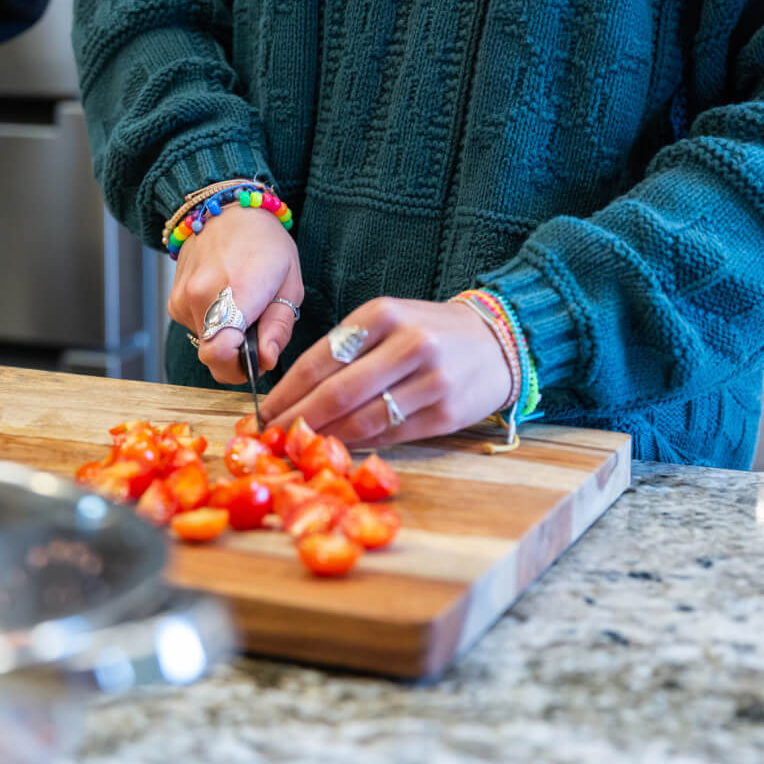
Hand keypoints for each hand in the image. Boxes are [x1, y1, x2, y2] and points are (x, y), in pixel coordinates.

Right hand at [168, 206, 302, 383]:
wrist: (226, 211)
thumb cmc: (265, 244)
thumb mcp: (290, 283)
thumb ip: (279, 328)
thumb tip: (265, 360)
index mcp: (237, 291)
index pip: (220, 354)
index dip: (238, 369)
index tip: (255, 360)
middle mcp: (201, 296)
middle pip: (214, 357)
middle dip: (237, 355)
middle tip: (256, 331)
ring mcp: (182, 300)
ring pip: (205, 344)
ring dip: (226, 337)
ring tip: (241, 306)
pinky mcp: (174, 303)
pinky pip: (196, 330)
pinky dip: (213, 324)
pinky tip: (224, 298)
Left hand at [261, 298, 512, 447]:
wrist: (499, 340)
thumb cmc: (429, 332)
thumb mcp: (388, 322)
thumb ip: (346, 350)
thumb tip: (295, 394)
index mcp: (384, 314)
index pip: (321, 358)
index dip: (286, 392)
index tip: (263, 412)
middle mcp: (410, 344)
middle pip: (337, 392)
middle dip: (298, 419)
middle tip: (272, 437)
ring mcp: (432, 380)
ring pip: (364, 419)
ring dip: (326, 437)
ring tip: (301, 446)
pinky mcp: (447, 412)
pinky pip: (392, 435)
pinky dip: (362, 444)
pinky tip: (341, 448)